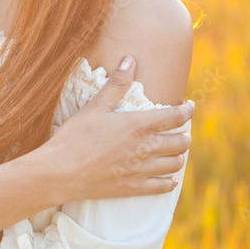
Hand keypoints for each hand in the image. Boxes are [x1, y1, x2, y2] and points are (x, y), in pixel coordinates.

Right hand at [33, 55, 194, 203]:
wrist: (60, 172)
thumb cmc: (74, 136)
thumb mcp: (95, 107)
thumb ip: (116, 84)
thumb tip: (130, 59)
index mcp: (138, 125)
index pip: (175, 117)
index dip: (187, 110)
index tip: (189, 106)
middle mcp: (146, 148)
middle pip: (181, 142)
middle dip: (184, 134)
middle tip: (180, 130)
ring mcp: (142, 170)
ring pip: (176, 164)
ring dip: (179, 156)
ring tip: (175, 151)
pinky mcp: (134, 188)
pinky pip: (163, 187)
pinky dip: (170, 181)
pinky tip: (168, 178)